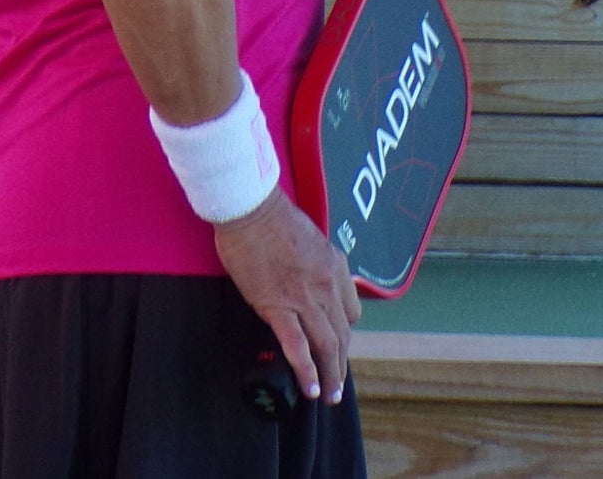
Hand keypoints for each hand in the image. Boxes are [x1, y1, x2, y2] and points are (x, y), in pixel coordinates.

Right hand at [213, 186, 360, 405]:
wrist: (251, 209)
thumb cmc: (272, 217)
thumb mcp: (310, 238)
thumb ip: (316, 263)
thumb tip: (310, 280)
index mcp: (336, 267)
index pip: (351, 311)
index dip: (344, 330)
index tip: (336, 342)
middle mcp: (327, 286)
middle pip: (343, 334)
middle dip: (341, 363)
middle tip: (337, 383)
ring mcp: (304, 298)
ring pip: (327, 345)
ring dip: (331, 375)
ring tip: (328, 395)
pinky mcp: (278, 306)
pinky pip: (298, 346)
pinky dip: (307, 370)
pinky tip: (310, 387)